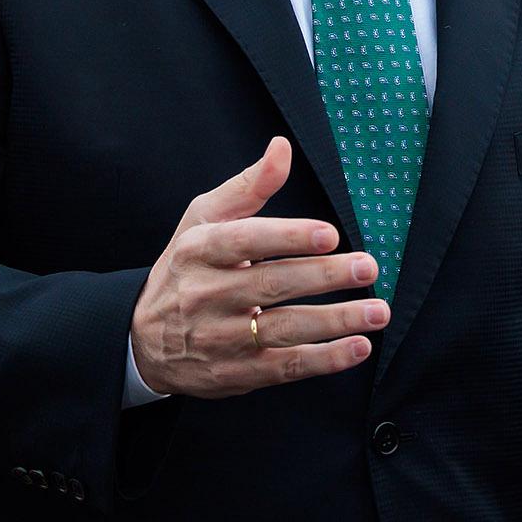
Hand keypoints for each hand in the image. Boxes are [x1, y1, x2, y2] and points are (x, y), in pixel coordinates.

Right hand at [129, 137, 387, 398]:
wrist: (143, 340)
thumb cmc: (186, 267)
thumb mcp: (203, 219)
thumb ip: (248, 187)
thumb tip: (281, 148)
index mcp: (199, 250)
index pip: (245, 241)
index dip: (289, 237)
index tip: (330, 234)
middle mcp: (206, 295)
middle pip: (271, 284)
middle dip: (324, 276)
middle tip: (369, 268)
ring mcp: (220, 338)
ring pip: (283, 329)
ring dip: (336, 322)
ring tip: (377, 311)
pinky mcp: (235, 373)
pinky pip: (285, 367)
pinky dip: (325, 360)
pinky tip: (358, 347)